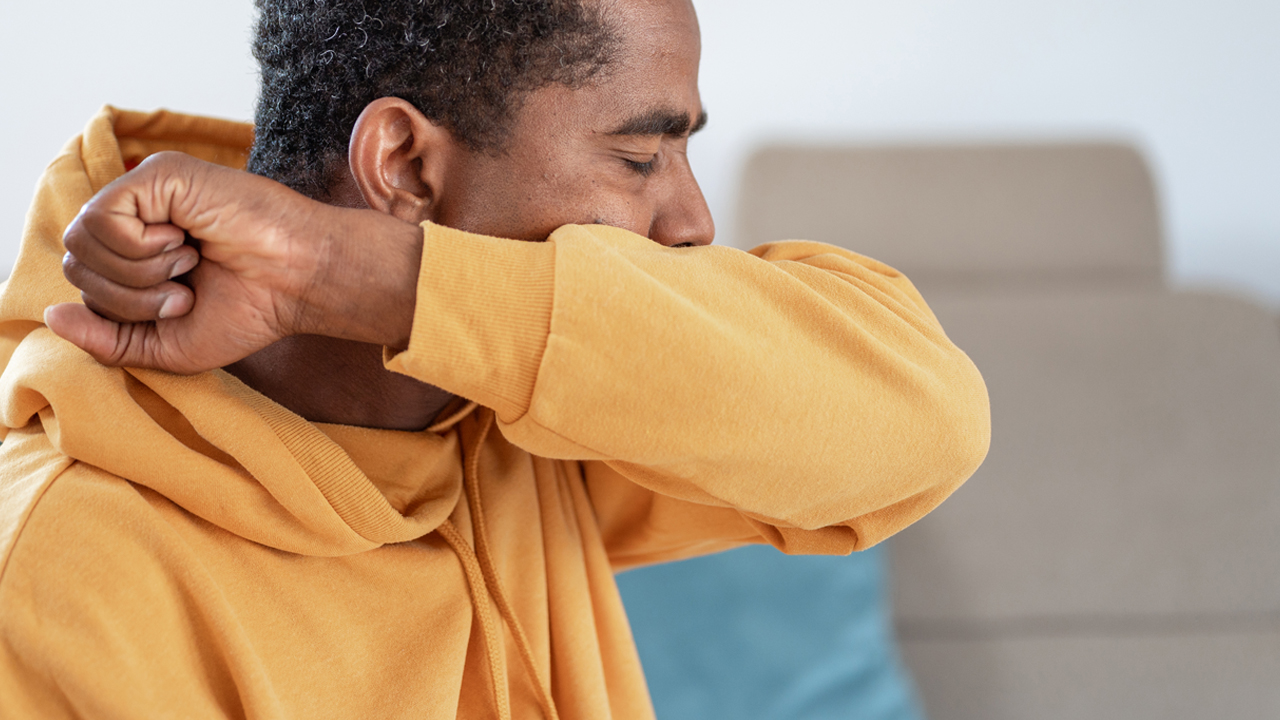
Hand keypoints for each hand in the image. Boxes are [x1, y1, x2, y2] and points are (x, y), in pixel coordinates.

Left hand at [46, 152, 421, 373]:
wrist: (300, 284)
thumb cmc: (250, 310)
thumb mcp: (166, 345)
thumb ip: (106, 340)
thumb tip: (51, 316)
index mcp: (138, 251)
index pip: (84, 280)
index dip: (123, 309)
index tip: (183, 305)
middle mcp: (137, 216)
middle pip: (76, 262)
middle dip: (128, 295)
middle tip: (185, 289)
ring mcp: (146, 191)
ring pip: (83, 240)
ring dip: (138, 272)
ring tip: (188, 264)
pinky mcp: (159, 175)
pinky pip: (104, 218)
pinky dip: (140, 248)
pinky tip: (183, 242)